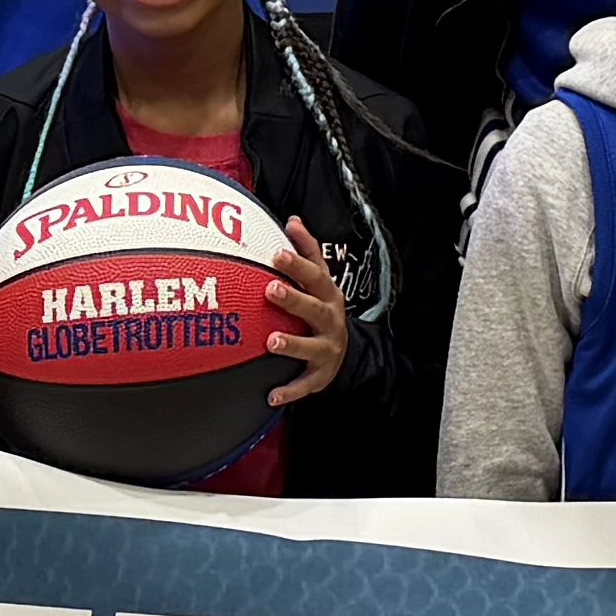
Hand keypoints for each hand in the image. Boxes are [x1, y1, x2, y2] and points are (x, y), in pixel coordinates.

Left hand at [261, 217, 352, 408]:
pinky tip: (271, 395)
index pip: (315, 274)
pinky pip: (305, 384)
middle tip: (270, 289)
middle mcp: (330, 320)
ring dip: (292, 344)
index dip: (297, 264)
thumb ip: (306, 250)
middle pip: (314, 308)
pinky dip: (289, 391)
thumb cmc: (322, 308)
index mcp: (327, 294)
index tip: (276, 253)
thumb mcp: (320, 280)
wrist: (345, 351)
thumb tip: (291, 219)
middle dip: (293, 298)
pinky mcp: (321, 374)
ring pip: (311, 347)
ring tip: (271, 342)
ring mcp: (327, 348)